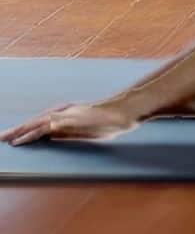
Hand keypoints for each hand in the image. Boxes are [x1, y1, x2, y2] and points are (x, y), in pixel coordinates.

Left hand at [1, 99, 139, 145]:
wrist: (124, 111)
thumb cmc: (111, 120)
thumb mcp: (89, 127)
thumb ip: (73, 130)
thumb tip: (58, 136)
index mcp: (69, 112)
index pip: (43, 120)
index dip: (27, 128)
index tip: (14, 136)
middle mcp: (65, 111)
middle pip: (36, 120)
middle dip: (18, 129)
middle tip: (2, 137)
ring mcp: (66, 114)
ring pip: (36, 123)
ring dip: (19, 131)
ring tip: (6, 139)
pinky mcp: (68, 120)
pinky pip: (44, 128)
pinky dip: (31, 133)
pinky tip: (21, 140)